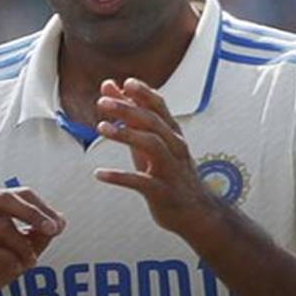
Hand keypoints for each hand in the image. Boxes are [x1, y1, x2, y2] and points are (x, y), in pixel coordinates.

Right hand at [0, 187, 64, 295]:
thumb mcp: (23, 248)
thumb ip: (39, 234)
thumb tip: (60, 220)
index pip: (16, 193)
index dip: (39, 206)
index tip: (58, 224)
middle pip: (4, 198)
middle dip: (32, 214)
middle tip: (52, 230)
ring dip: (21, 246)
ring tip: (30, 262)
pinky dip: (6, 258)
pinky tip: (15, 268)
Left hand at [93, 78, 222, 235]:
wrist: (197, 213)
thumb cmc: (169, 173)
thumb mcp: (151, 143)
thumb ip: (131, 117)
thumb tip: (111, 87)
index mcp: (172, 135)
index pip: (160, 108)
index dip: (144, 94)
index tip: (126, 82)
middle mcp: (175, 149)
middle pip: (153, 123)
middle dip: (128, 110)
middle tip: (102, 102)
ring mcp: (171, 170)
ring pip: (152, 146)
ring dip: (126, 135)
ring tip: (101, 128)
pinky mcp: (163, 193)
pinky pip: (141, 182)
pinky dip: (120, 177)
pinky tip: (99, 174)